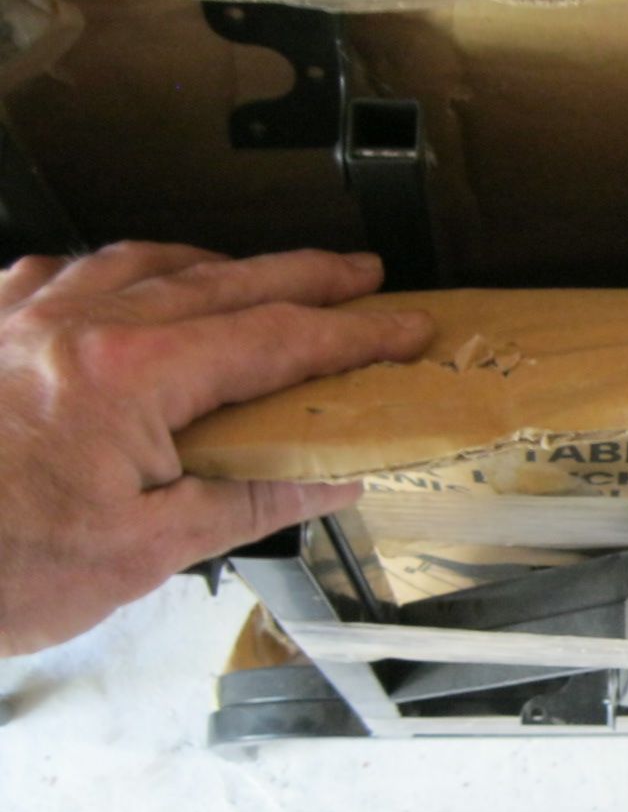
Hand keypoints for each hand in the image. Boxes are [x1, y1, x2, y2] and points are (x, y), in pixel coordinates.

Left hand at [0, 243, 434, 655]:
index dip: (353, 331)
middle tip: (363, 274)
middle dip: (306, 274)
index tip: (405, 327)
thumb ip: (247, 498)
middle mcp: (78, 324)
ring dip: (217, 264)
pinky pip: (59, 271)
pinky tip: (128, 286)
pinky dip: (117, 270)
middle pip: (222, 279)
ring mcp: (20, 317)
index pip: (275, 337)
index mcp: (130, 375)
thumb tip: (328, 477)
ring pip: (141, 260)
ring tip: (258, 276)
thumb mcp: (143, 551)